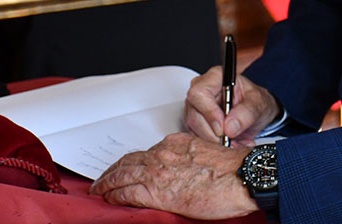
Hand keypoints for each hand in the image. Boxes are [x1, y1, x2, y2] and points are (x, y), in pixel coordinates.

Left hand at [90, 133, 256, 217]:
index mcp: (177, 142)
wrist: (241, 177)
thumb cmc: (232, 170)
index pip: (146, 152)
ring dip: (107, 183)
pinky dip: (115, 195)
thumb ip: (189, 158)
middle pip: (129, 161)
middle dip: (113, 170)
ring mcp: (159, 172)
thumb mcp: (206, 155)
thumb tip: (182, 170)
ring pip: (122, 175)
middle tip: (103, 179)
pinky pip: (126, 193)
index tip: (128, 168)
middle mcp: (164, 153)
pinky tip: (110, 199)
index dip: (132, 162)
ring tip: (100, 190)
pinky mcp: (157, 191)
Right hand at [185, 66, 279, 146]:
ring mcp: (195, 108)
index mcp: (215, 77)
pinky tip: (229, 144)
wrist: (256, 112)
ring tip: (235, 143)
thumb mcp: (259, 103)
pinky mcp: (194, 123)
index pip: (199, 94)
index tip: (223, 129)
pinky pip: (196, 138)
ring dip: (214, 142)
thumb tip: (230, 127)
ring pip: (193, 130)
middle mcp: (201, 91)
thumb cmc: (256, 101)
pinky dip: (213, 146)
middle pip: (194, 116)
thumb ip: (247, 112)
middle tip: (232, 141)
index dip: (209, 113)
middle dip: (213, 134)